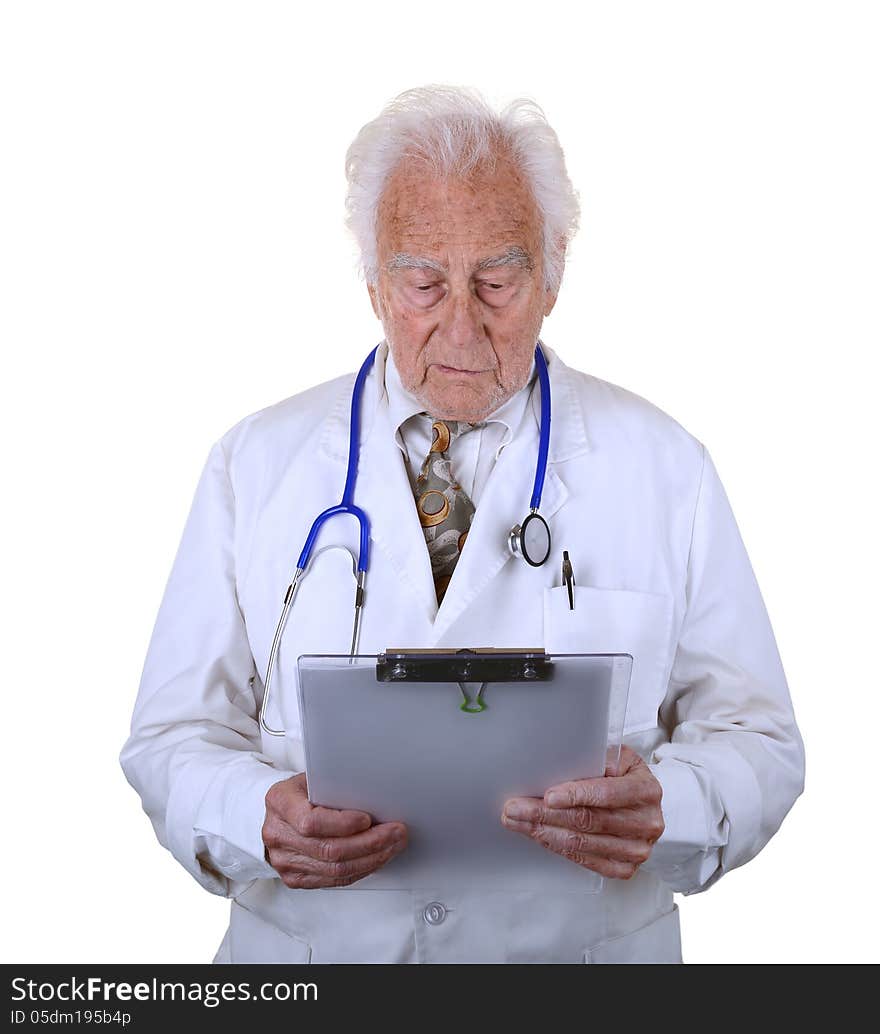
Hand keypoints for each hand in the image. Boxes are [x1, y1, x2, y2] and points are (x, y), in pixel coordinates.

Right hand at [262, 773, 407, 888]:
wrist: (279, 813)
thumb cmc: (301, 792)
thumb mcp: (312, 778)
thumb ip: (333, 786)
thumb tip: (373, 794)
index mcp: (280, 802)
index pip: (311, 822)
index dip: (343, 824)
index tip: (368, 819)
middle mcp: (278, 834)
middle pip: (329, 849)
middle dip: (370, 843)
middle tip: (395, 833)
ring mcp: (285, 861)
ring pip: (335, 869)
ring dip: (372, 859)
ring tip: (392, 845)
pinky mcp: (296, 878)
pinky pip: (334, 880)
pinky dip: (360, 870)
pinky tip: (376, 858)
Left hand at [501, 746, 663, 878]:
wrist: (643, 806)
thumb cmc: (625, 778)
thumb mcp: (618, 758)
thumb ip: (597, 760)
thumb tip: (562, 763)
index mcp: (646, 791)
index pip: (606, 794)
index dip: (575, 795)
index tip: (548, 796)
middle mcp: (646, 823)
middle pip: (587, 821)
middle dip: (545, 814)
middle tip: (516, 808)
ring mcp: (636, 849)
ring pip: (581, 842)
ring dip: (543, 832)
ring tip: (518, 821)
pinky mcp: (624, 868)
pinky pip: (584, 860)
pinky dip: (557, 846)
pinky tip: (539, 835)